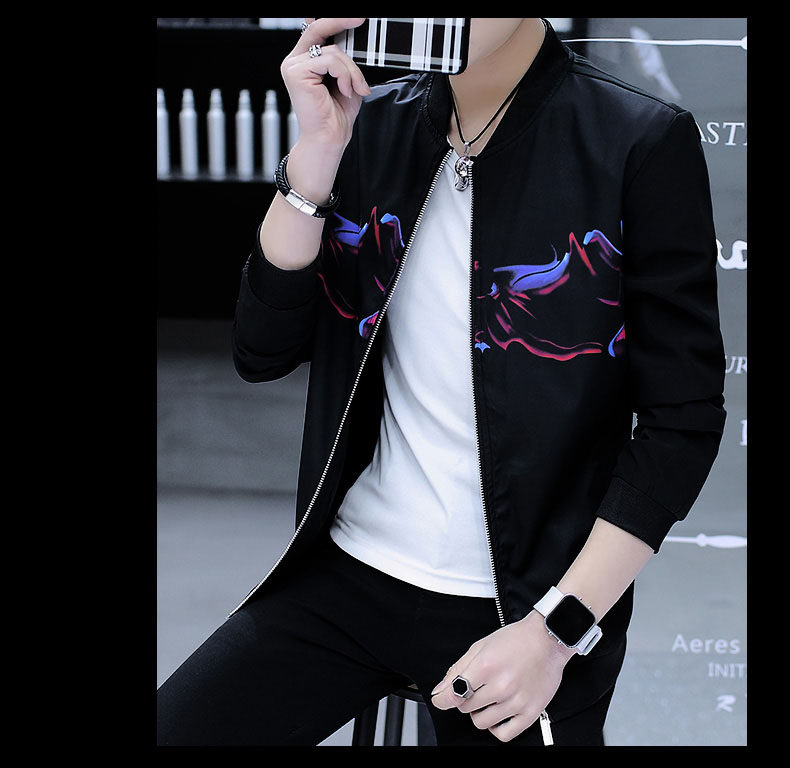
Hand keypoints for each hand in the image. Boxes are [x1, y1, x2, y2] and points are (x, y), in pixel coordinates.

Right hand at [280, 18, 370, 152]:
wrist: (328, 139)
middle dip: (341, 22)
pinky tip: (345, 91)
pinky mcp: (296, 72)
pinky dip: (344, 75)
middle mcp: (295, 61)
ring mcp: (293, 65)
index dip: (333, 20)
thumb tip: (353, 38)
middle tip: (361, 19)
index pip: (317, 30)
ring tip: (355, 89)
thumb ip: (344, 60)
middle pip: (319, 29)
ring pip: (332, 51)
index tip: (354, 17)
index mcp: (305, 61)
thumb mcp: (346, 80)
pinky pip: (330, 61)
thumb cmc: (336, 115)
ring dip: (351, 71)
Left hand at [430, 610, 574, 741]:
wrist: (547, 640)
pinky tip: (497, 714)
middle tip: (475, 687)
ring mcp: (516, 701)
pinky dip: (496, 727)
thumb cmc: (516, 640)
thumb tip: (440, 690)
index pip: (453, 694)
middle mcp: (501, 686)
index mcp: (486, 666)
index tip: (441, 699)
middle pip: (466, 707)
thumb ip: (457, 669)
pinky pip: (504, 734)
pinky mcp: (530, 712)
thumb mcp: (480, 646)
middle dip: (465, 699)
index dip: (442, 699)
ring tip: (488, 698)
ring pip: (482, 722)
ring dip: (479, 712)